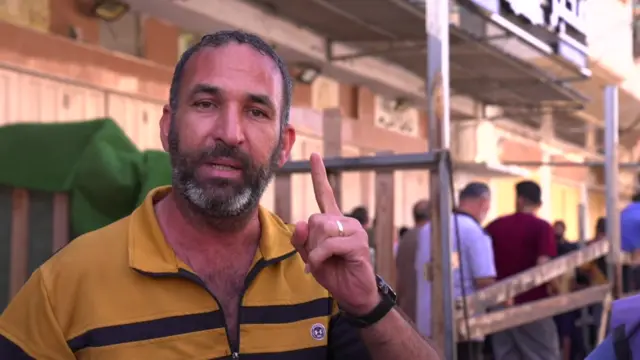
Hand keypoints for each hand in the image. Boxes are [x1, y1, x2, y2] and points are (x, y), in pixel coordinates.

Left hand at [290, 153, 378, 315]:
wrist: (354, 295)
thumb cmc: (334, 274)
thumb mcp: (310, 257)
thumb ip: (301, 240)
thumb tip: (299, 222)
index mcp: (334, 222)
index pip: (325, 194)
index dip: (319, 175)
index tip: (314, 155)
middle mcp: (346, 221)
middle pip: (314, 219)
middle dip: (310, 242)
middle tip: (319, 258)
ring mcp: (355, 230)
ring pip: (320, 230)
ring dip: (316, 251)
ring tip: (326, 262)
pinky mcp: (358, 242)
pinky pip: (328, 245)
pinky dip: (320, 258)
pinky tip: (326, 266)